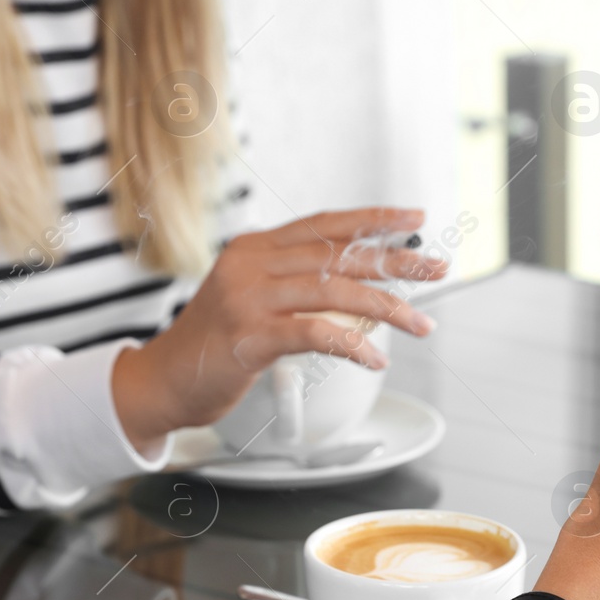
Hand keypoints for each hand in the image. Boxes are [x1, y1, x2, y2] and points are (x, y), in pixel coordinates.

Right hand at [110, 207, 446, 449]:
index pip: (325, 224)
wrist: (163, 382)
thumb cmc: (215, 346)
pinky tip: (375, 358)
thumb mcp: (252, 300)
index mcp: (255, 248)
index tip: (415, 217)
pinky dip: (352, 345)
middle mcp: (250, 264)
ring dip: (387, 307)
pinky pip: (315, 333)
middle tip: (437, 268)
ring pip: (334, 290)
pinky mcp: (247, 336)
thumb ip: (292, 284)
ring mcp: (247, 298)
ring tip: (421, 324)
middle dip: (396, 260)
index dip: (373, 218)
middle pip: (338, 253)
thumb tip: (357, 283)